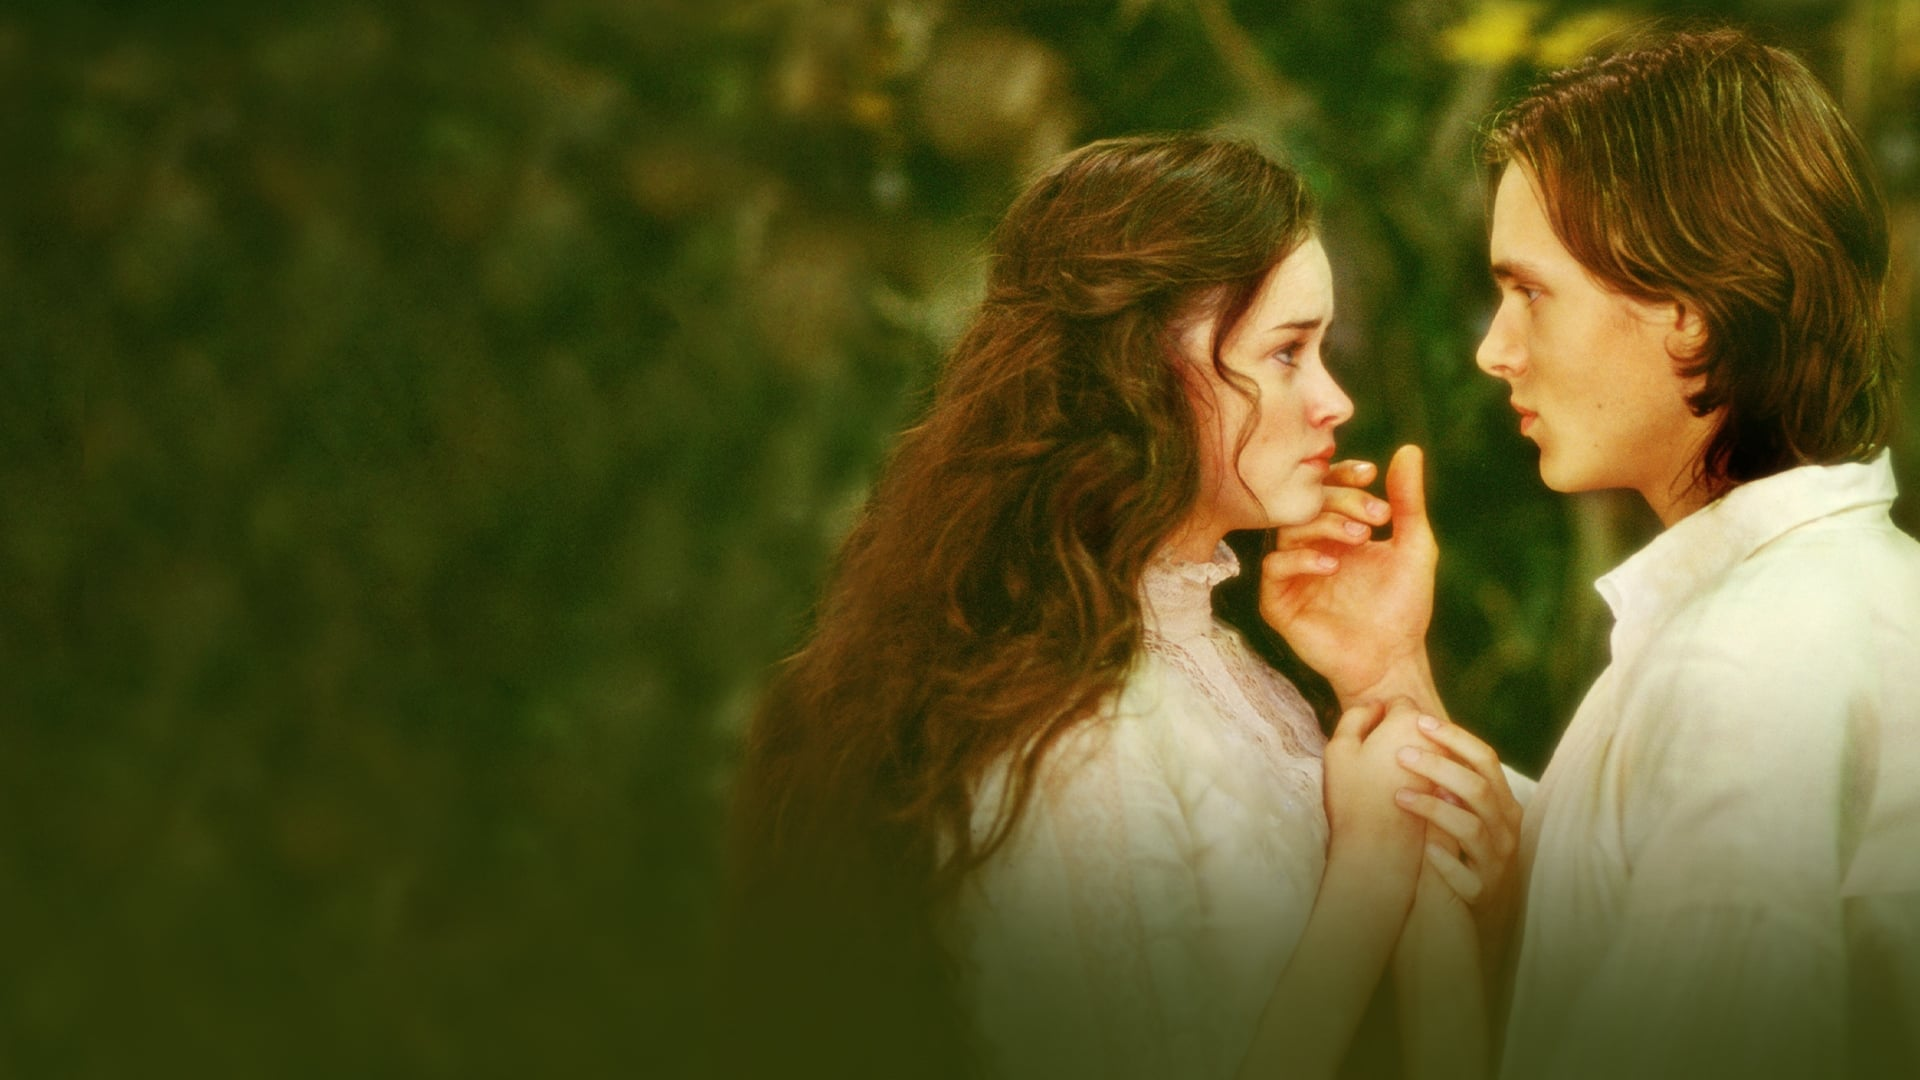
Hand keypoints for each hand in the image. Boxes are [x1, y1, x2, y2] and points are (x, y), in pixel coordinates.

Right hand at [1259, 445, 1438, 703]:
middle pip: (1306, 505)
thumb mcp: (1414, 546)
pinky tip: (1331, 565)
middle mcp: (1309, 547)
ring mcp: (1291, 575)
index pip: (1325, 489)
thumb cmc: (1405, 607)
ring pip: (1287, 531)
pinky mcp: (1278, 603)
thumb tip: (1408, 449)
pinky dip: (1300, 559)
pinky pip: (1274, 569)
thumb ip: (1409, 501)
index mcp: (1336, 530)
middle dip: (1340, 501)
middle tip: (1375, 514)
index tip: (1370, 474)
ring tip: (1359, 539)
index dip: (1342, 475)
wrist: (1393, 659)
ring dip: (1323, 526)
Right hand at [1322, 697, 1438, 895]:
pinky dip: (1432, 779)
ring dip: (1422, 756)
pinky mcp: (1457, 792)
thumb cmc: (1353, 798)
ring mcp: (1452, 767)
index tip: (1370, 730)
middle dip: (1406, 732)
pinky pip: (1444, 774)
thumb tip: (1377, 706)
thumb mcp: (1339, 748)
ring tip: (1393, 778)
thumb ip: (1356, 717)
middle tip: (1380, 753)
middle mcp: (1438, 740)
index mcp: (1409, 721)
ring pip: (1437, 749)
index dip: (1382, 713)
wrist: (1380, 850)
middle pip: (1423, 724)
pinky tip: (1409, 797)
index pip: (1399, 701)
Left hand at [1392, 715, 1522, 958]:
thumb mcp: (1470, 814)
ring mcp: (1496, 862)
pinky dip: (1445, 862)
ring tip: (1399, 796)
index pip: (1487, 759)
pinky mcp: (1482, 894)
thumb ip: (1454, 783)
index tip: (1420, 720)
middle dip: (1439, 766)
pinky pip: (1466, 878)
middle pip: (1478, 788)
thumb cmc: (1467, 854)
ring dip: (1435, 809)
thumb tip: (1418, 737)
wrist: (1483, 917)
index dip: (1455, 738)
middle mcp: (1505, 829)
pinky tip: (1423, 851)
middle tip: (1400, 753)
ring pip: (1471, 828)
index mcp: (1503, 803)